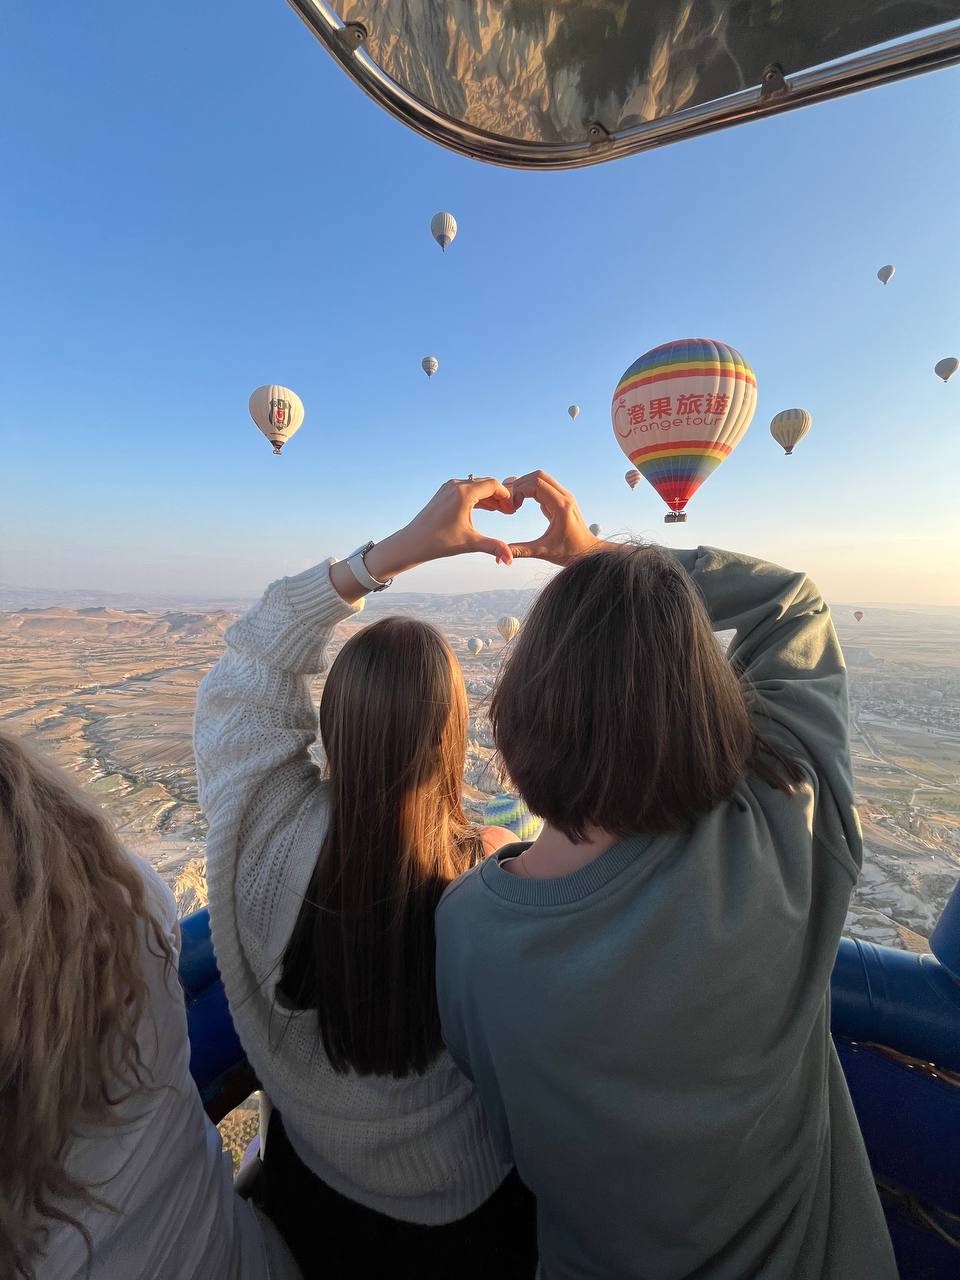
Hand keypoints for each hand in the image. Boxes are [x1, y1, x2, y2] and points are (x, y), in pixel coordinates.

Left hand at [368, 477, 515, 580]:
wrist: (413, 542)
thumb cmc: (438, 542)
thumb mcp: (469, 543)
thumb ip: (493, 547)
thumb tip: (510, 560)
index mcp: (463, 493)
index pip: (493, 485)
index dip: (506, 497)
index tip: (513, 511)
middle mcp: (456, 485)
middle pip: (486, 484)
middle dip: (500, 497)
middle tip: (510, 512)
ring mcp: (449, 487)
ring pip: (477, 487)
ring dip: (490, 498)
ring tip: (501, 512)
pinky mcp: (444, 492)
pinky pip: (467, 490)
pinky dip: (479, 498)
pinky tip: (488, 510)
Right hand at [505, 471, 600, 565]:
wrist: (588, 552)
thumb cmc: (570, 553)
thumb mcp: (543, 552)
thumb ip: (521, 551)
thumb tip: (500, 558)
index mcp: (561, 506)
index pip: (536, 484)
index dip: (519, 491)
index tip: (513, 507)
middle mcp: (564, 496)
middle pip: (538, 476)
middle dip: (520, 485)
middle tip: (510, 502)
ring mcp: (564, 496)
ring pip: (541, 478)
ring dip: (525, 486)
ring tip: (514, 502)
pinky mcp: (561, 500)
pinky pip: (544, 486)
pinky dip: (530, 490)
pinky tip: (521, 503)